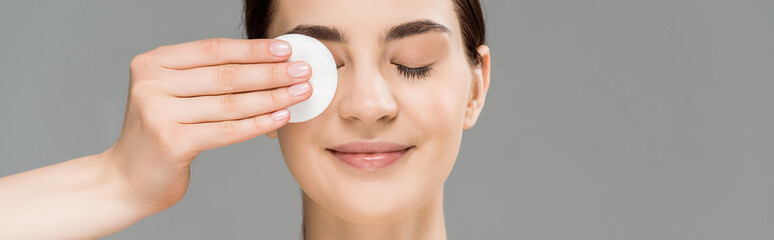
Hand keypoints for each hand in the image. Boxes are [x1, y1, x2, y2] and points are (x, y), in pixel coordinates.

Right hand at [106, 38, 311, 212]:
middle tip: (303, 71)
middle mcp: (152, 83)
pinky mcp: (171, 142)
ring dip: (272, 97)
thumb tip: (266, 64)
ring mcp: (158, 113)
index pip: (213, 50)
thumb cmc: (160, 133)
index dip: (252, 49)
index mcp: (152, 63)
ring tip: (300, 92)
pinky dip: (258, 123)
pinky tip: (282, 117)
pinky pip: (227, 130)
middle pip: (225, 75)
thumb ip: (206, 78)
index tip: (285, 50)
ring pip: (230, 103)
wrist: (126, 178)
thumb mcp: (173, 94)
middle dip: (271, 72)